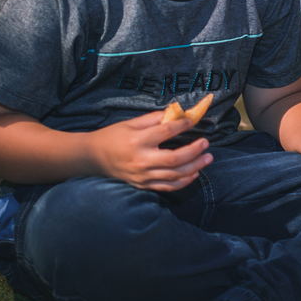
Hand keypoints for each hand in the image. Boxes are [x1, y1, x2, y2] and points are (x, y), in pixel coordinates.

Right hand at [86, 112, 212, 189]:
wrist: (93, 158)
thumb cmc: (113, 136)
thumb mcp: (131, 123)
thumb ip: (154, 119)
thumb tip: (175, 113)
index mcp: (138, 140)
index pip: (166, 132)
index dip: (182, 125)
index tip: (192, 121)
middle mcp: (141, 160)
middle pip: (174, 159)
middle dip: (194, 151)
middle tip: (206, 143)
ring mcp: (142, 176)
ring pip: (174, 176)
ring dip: (194, 167)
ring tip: (207, 158)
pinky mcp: (142, 185)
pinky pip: (167, 187)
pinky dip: (183, 182)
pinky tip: (194, 174)